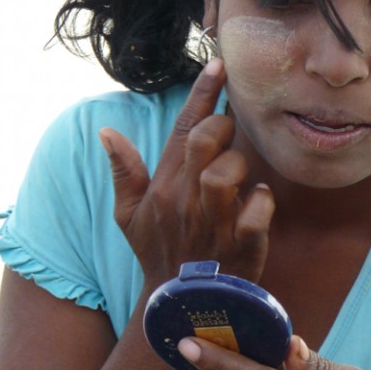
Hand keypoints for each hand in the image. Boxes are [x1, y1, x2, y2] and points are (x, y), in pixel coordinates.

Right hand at [99, 59, 274, 286]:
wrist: (180, 304)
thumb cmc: (159, 252)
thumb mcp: (129, 216)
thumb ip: (123, 171)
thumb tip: (106, 132)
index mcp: (164, 187)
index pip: (182, 129)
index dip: (202, 94)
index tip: (219, 65)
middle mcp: (186, 200)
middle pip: (204, 143)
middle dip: (222, 128)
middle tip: (228, 135)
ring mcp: (214, 224)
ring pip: (227, 174)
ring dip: (240, 167)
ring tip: (241, 178)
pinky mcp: (241, 246)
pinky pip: (257, 213)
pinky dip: (263, 203)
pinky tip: (260, 203)